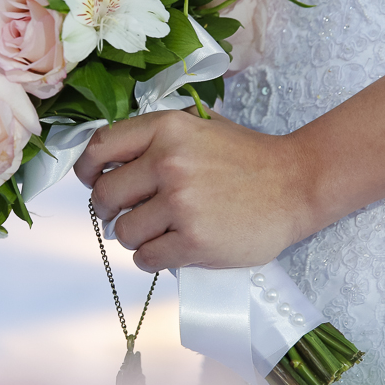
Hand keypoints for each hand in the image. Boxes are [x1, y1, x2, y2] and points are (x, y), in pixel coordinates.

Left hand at [73, 110, 309, 272]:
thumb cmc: (246, 158)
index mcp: (167, 129)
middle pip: (104, 195)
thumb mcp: (200, 126)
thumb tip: (107, 158)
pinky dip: (152, 258)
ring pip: (123, 231)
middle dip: (108, 210)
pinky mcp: (194, 242)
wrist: (297, 184)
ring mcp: (181, 204)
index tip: (92, 181)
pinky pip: (146, 258)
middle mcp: (169, 162)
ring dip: (134, 237)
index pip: (100, 148)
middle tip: (125, 214)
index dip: (87, 170)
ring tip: (157, 232)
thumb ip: (156, 137)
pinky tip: (170, 249)